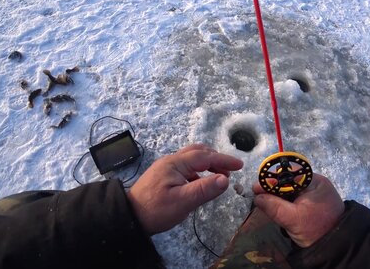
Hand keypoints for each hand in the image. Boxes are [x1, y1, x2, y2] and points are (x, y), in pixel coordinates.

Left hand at [127, 144, 243, 234]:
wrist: (130, 217)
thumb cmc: (156, 210)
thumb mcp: (183, 201)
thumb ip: (204, 189)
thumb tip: (225, 179)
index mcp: (175, 163)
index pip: (205, 157)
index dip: (224, 160)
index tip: (239, 165)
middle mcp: (171, 161)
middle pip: (198, 152)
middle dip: (216, 159)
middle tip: (230, 170)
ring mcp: (166, 167)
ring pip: (191, 159)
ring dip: (207, 164)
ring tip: (219, 177)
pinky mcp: (163, 176)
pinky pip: (185, 167)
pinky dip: (198, 171)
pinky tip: (201, 183)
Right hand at [252, 174, 343, 246]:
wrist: (336, 246)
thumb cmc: (316, 230)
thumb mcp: (292, 219)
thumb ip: (274, 206)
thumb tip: (257, 198)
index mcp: (314, 182)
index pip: (288, 174)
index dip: (271, 180)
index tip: (256, 188)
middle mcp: (314, 183)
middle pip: (288, 180)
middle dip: (273, 188)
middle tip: (258, 196)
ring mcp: (314, 193)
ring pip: (290, 189)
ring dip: (278, 195)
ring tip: (264, 201)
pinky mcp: (311, 202)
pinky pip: (294, 197)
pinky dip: (285, 201)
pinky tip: (275, 206)